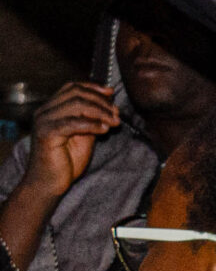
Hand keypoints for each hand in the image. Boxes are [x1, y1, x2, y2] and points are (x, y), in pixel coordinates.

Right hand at [21, 82, 117, 197]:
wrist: (49, 183)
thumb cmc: (66, 160)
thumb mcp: (84, 133)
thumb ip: (92, 117)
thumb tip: (109, 102)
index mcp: (51, 108)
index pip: (72, 87)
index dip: (94, 87)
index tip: (111, 93)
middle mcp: (44, 111)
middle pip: (76, 93)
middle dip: (101, 101)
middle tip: (116, 113)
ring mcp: (43, 121)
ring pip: (76, 105)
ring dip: (100, 112)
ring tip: (114, 122)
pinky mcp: (46, 134)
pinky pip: (73, 122)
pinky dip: (92, 124)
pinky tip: (104, 130)